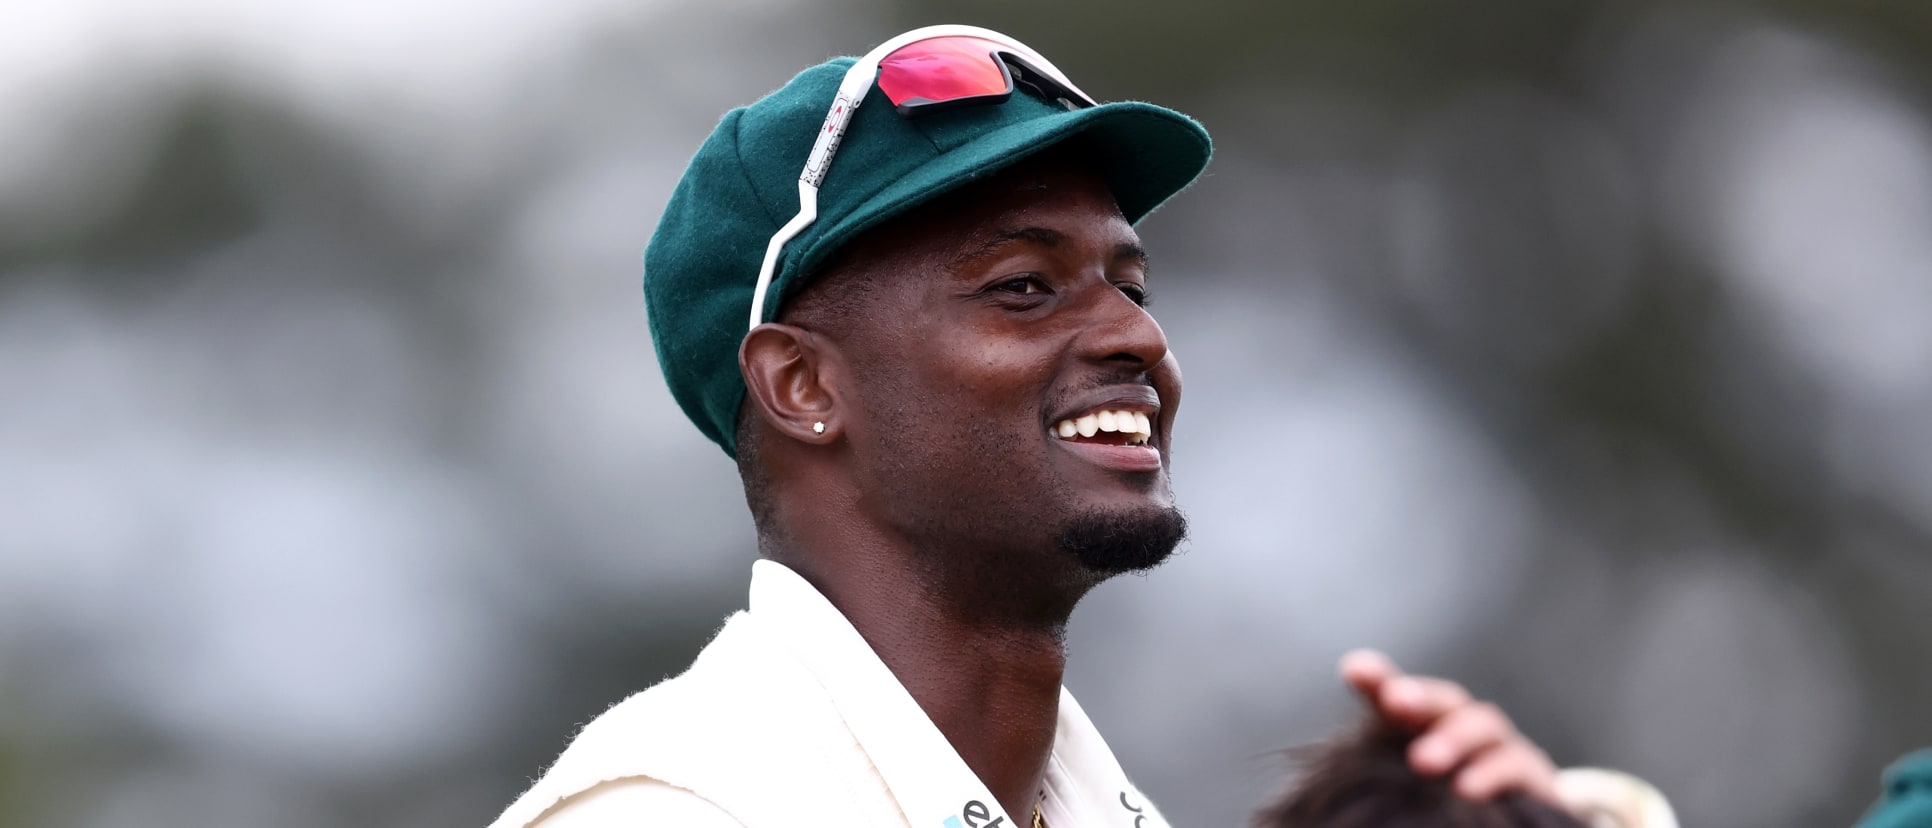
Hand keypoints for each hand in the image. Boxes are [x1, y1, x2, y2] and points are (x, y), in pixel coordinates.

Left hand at [1339, 648, 1559, 803]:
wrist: (1515, 824)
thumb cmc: (1443, 808)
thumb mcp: (1405, 792)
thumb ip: (1372, 784)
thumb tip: (1321, 809)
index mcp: (1423, 728)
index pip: (1397, 697)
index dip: (1378, 679)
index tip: (1355, 671)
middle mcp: (1462, 727)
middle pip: (1442, 701)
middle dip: (1420, 696)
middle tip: (1395, 700)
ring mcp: (1500, 747)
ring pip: (1481, 724)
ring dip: (1453, 737)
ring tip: (1423, 762)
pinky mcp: (1533, 776)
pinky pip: (1513, 765)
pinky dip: (1491, 773)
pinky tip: (1466, 789)